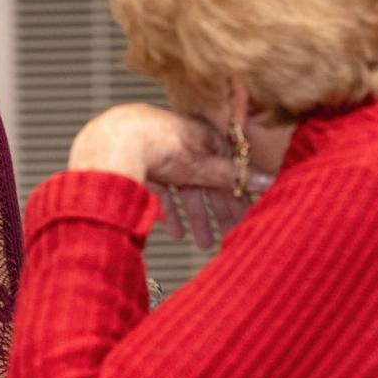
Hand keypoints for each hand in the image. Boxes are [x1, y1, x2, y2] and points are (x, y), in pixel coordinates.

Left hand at [68, 104, 241, 247]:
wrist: (109, 144)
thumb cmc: (157, 144)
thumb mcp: (201, 163)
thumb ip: (232, 175)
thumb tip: (267, 180)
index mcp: (198, 133)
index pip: (224, 164)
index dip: (235, 191)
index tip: (245, 215)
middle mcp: (176, 139)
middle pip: (203, 179)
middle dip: (216, 211)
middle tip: (227, 236)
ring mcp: (153, 151)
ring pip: (180, 188)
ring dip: (193, 217)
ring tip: (202, 244)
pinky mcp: (133, 164)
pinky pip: (156, 190)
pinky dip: (166, 210)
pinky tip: (171, 231)